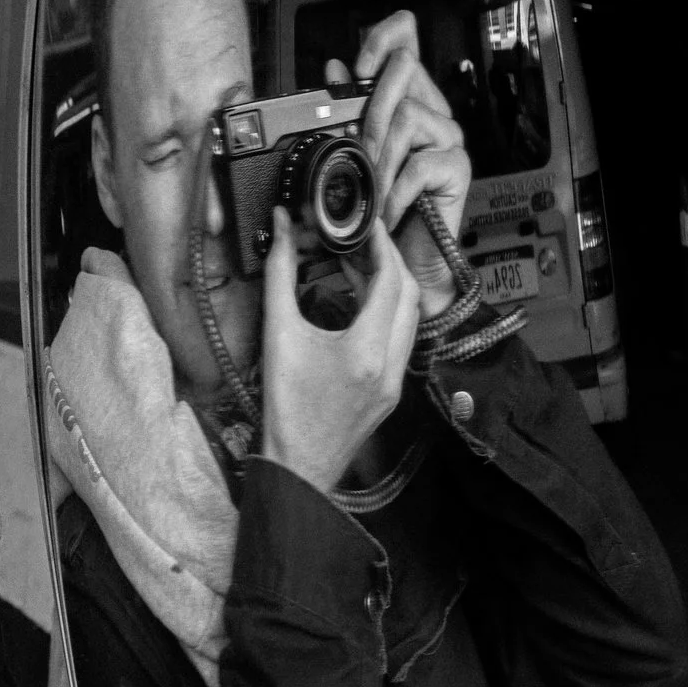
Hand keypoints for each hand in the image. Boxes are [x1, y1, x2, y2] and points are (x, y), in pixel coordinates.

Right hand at [259, 216, 420, 492]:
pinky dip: (386, 313)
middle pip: (409, 295)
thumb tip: (282, 228)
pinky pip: (400, 339)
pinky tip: (358, 305)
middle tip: (361, 240)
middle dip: (389, 261)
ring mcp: (397, 380)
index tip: (366, 221)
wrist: (297, 466)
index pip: (391, 279)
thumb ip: (280, 276)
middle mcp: (392, 364)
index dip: (382, 244)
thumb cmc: (282, 407)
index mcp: (367, 350)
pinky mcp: (392, 390)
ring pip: (410, 318)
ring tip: (357, 266)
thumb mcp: (277, 336)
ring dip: (391, 287)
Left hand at [327, 10, 472, 318]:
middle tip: (356, 151)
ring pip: (405, 116)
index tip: (353, 66)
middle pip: (405, 70)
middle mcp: (430, 111)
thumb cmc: (375, 211)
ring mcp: (446, 138)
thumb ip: (343, 114)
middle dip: (367, 109)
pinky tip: (388, 209)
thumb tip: (333, 67)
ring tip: (370, 190)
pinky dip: (394, 190)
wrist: (403, 263)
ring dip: (377, 157)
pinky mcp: (457, 167)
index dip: (381, 40)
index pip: (404, 40)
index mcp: (405, 98)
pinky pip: (419, 163)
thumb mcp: (348, 160)